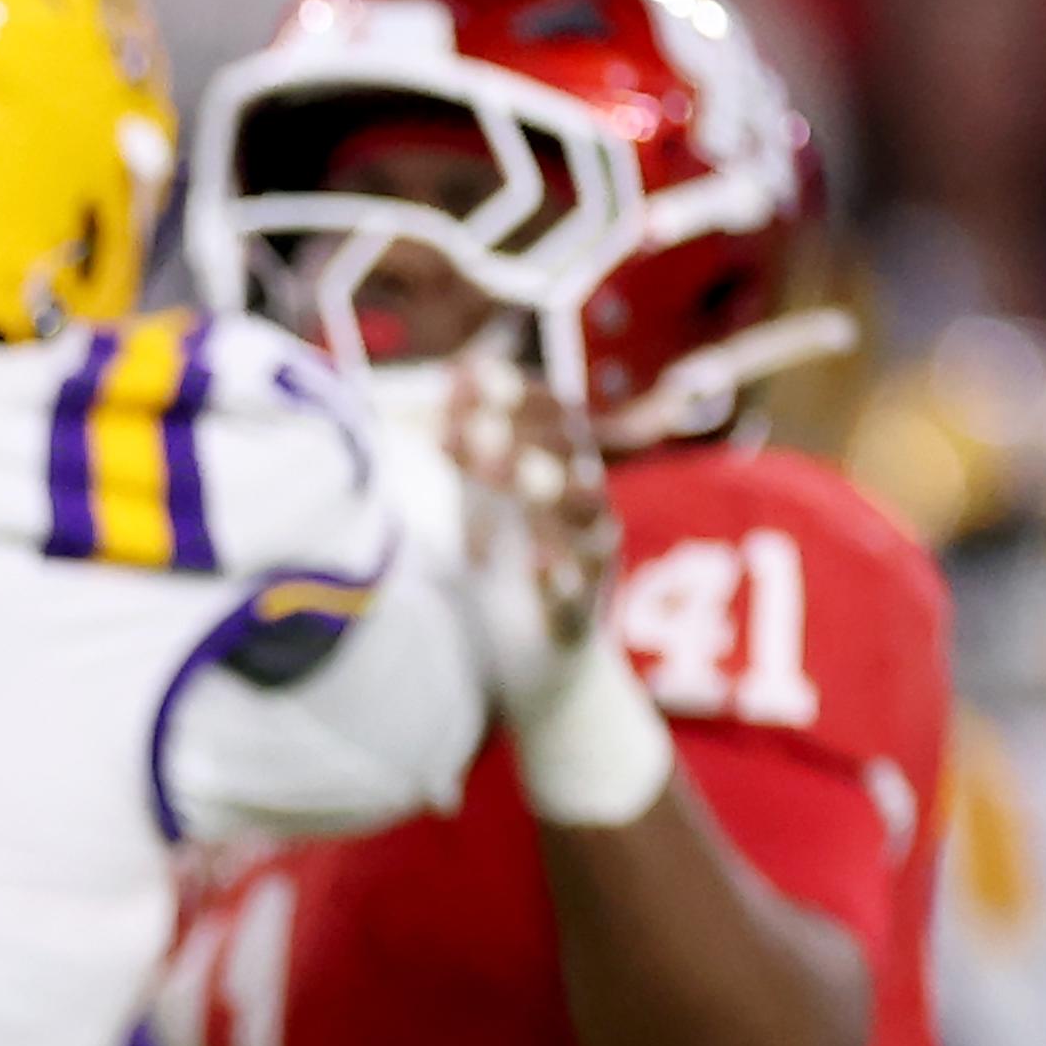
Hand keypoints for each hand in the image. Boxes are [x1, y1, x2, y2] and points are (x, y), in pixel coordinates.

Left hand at [444, 354, 618, 716]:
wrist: (545, 673)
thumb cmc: (513, 570)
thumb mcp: (488, 500)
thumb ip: (474, 442)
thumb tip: (458, 371)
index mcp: (566, 484)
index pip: (561, 425)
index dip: (524, 398)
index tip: (479, 372)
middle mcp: (587, 522)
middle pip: (575, 467)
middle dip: (533, 439)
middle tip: (483, 418)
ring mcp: (586, 574)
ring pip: (586, 529)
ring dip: (552, 497)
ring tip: (523, 474)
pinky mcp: (572, 628)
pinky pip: (574, 604)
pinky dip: (559, 585)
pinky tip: (537, 569)